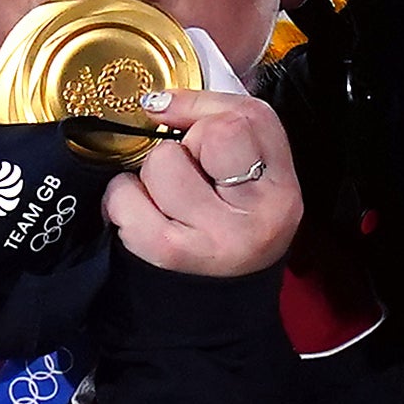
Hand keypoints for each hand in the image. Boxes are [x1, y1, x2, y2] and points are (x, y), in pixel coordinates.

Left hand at [106, 88, 302, 277]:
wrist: (216, 300)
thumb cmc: (228, 222)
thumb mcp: (247, 170)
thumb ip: (213, 118)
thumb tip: (155, 103)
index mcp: (282, 188)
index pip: (245, 118)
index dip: (210, 116)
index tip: (198, 136)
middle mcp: (259, 216)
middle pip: (207, 135)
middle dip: (185, 146)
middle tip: (190, 178)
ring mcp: (217, 238)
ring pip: (163, 162)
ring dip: (148, 175)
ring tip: (163, 198)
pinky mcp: (172, 255)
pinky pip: (129, 198)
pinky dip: (121, 200)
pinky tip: (138, 212)